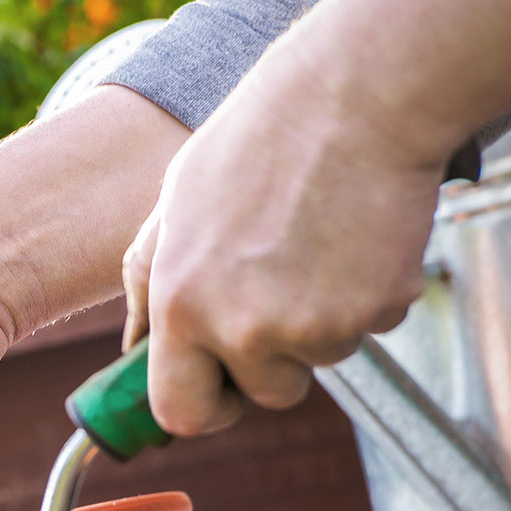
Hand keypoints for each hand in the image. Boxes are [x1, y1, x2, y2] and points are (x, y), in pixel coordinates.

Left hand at [120, 48, 439, 435]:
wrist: (353, 98)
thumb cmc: (255, 145)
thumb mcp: (173, 209)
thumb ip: (148, 287)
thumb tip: (133, 351)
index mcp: (181, 305)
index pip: (181, 411)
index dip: (204, 407)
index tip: (219, 391)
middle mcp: (243, 328)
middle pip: (264, 395)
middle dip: (272, 366)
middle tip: (280, 294)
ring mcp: (315, 326)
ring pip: (320, 359)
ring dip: (320, 319)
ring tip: (313, 242)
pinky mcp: (376, 311)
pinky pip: (368, 327)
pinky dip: (364, 294)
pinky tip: (353, 235)